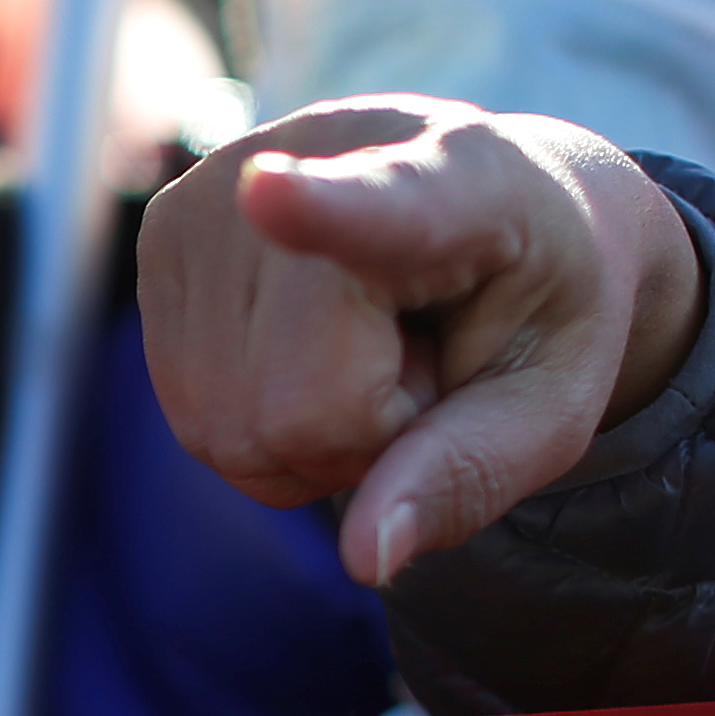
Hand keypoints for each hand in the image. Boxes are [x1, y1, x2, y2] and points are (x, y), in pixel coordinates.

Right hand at [139, 96, 707, 586]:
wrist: (488, 204)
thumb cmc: (533, 302)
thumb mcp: (552, 400)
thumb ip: (471, 474)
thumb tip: (368, 559)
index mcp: (461, 179)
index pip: (380, 207)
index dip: (320, 210)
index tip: (271, 193)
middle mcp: (317, 156)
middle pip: (292, 411)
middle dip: (359, 438)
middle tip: (417, 366)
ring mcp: (222, 193)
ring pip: (226, 430)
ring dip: (299, 435)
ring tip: (362, 348)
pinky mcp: (162, 231)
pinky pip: (194, 418)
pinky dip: (254, 420)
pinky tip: (302, 346)